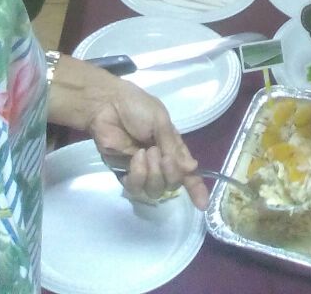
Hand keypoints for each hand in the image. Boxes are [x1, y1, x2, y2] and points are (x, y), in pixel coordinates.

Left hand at [48, 56, 207, 208]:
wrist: (108, 106)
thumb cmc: (137, 108)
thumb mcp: (161, 121)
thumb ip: (174, 147)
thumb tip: (192, 168)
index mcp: (172, 147)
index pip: (187, 171)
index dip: (196, 188)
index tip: (202, 204)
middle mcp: (159, 162)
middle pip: (172, 184)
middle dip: (171, 174)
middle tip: (163, 157)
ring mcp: (142, 169)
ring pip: (155, 190)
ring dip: (153, 174)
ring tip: (145, 152)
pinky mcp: (124, 174)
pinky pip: (136, 188)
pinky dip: (138, 174)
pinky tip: (135, 158)